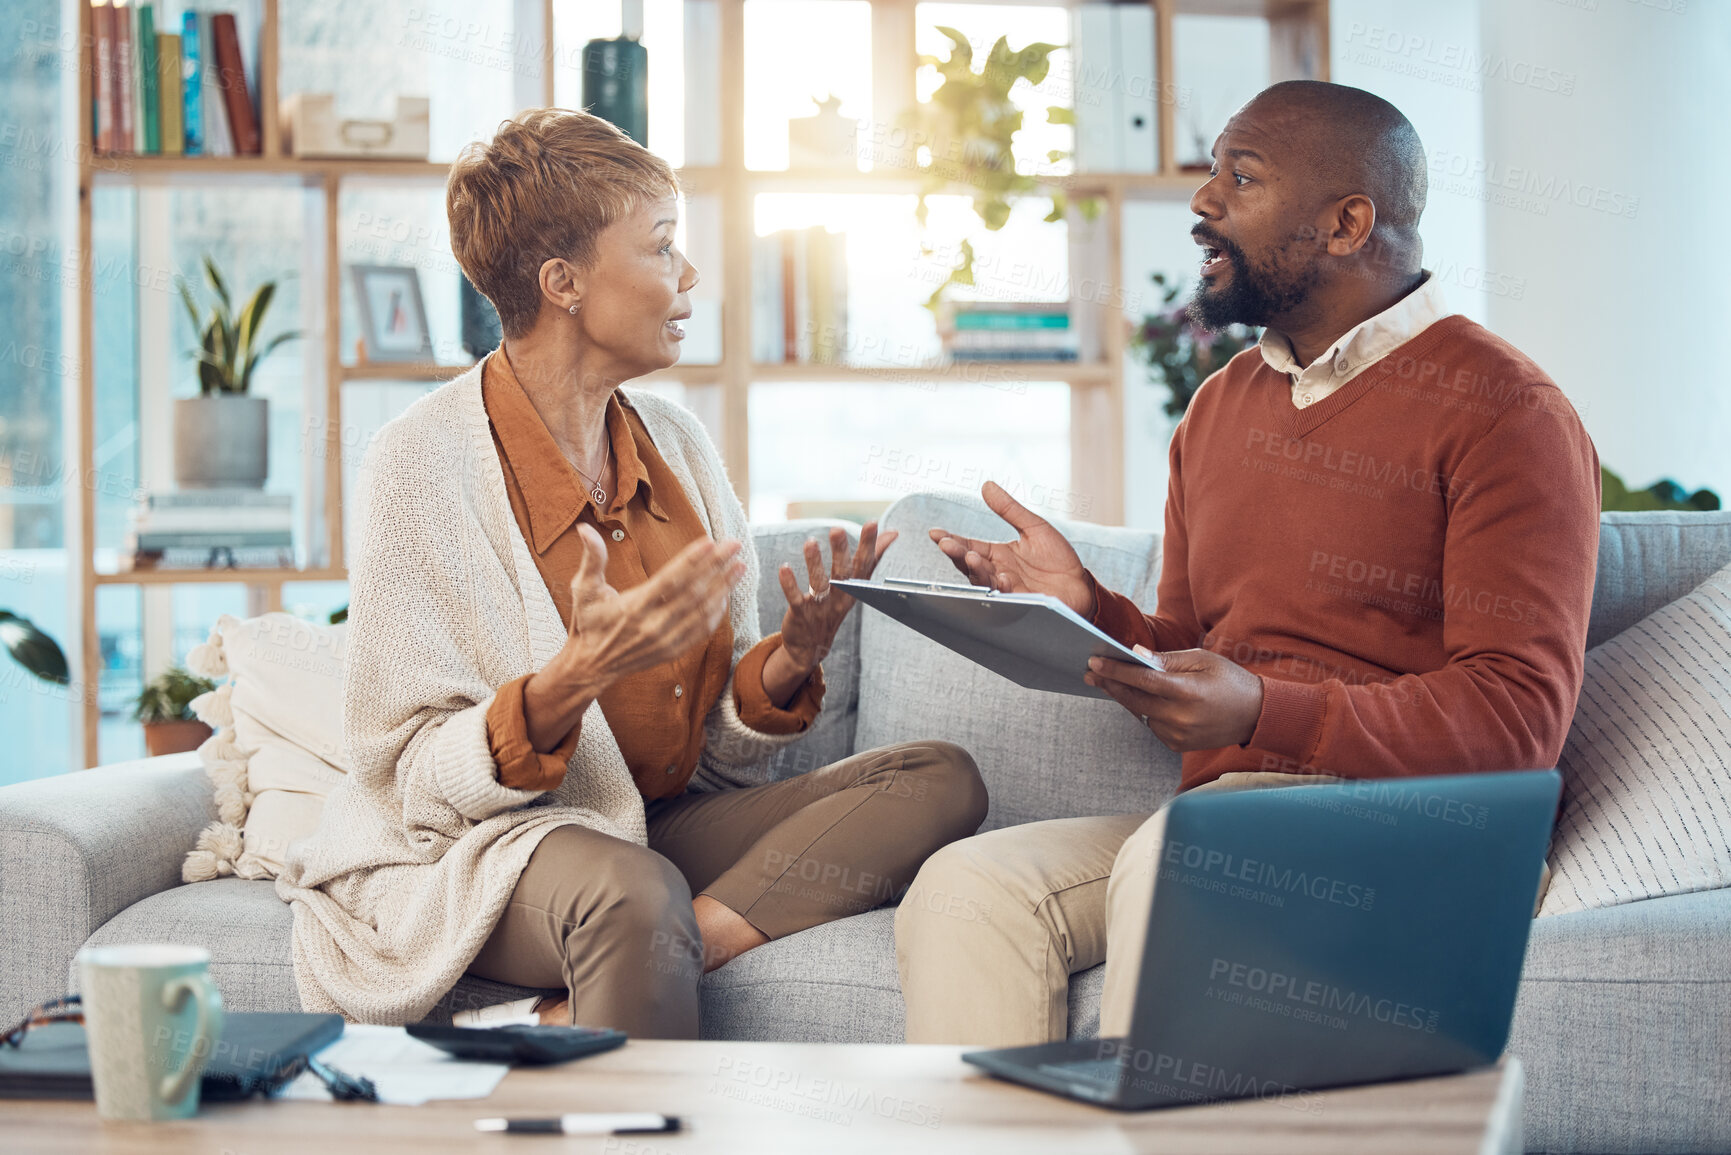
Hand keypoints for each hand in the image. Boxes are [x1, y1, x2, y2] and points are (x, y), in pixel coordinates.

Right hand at [521, 526, 742, 753]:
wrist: (592, 665)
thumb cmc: (588, 622)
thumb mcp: (584, 589)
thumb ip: (591, 558)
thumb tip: (584, 528)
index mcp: (634, 606)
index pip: (670, 579)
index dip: (692, 560)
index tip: (711, 542)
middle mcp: (653, 625)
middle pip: (693, 592)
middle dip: (717, 567)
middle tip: (735, 545)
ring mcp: (665, 640)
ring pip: (702, 612)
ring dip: (724, 588)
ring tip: (739, 567)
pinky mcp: (673, 651)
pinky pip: (701, 631)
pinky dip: (716, 613)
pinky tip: (726, 594)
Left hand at [777, 521, 897, 671]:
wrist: (811, 647)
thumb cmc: (835, 606)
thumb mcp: (856, 585)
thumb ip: (872, 558)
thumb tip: (892, 533)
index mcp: (854, 587)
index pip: (864, 564)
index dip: (869, 544)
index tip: (872, 523)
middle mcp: (839, 596)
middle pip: (842, 573)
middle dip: (840, 551)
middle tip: (837, 529)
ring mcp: (820, 606)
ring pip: (819, 583)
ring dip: (814, 563)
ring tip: (810, 543)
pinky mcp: (800, 613)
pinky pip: (795, 598)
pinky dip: (789, 584)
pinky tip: (784, 568)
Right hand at [929, 481, 1093, 616]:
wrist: (1081, 585)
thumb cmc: (1058, 558)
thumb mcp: (1033, 527)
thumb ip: (1009, 509)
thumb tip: (987, 485)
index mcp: (996, 555)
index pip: (968, 546)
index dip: (951, 540)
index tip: (935, 532)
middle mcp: (996, 572)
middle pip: (969, 564)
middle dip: (956, 554)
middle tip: (946, 544)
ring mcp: (1007, 589)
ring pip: (983, 581)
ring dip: (975, 569)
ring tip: (970, 556)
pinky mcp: (1021, 603)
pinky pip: (1005, 597)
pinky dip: (999, 588)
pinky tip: (998, 577)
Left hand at [1085, 646, 1264, 751]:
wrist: (1256, 715)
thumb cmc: (1229, 680)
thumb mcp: (1202, 660)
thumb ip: (1167, 660)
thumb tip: (1136, 654)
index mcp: (1187, 693)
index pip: (1142, 680)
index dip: (1116, 671)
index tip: (1095, 662)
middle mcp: (1180, 718)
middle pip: (1134, 700)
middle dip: (1110, 684)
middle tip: (1090, 672)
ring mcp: (1178, 735)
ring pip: (1141, 715)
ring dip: (1125, 698)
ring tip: (1107, 682)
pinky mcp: (1178, 746)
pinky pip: (1152, 726)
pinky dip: (1143, 712)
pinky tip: (1136, 698)